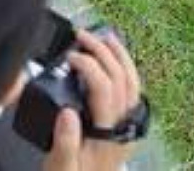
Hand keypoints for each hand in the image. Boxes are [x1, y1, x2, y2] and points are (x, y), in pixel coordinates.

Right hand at [42, 29, 141, 170]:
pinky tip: (115, 62)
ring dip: (120, 57)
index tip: (69, 56)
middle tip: (83, 35)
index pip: (104, 88)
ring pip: (132, 83)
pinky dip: (125, 71)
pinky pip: (132, 92)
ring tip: (106, 37)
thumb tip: (67, 112)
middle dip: (103, 51)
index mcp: (107, 134)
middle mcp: (122, 127)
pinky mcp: (125, 126)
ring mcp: (127, 125)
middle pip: (121, 79)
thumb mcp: (60, 167)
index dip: (88, 66)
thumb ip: (64, 142)